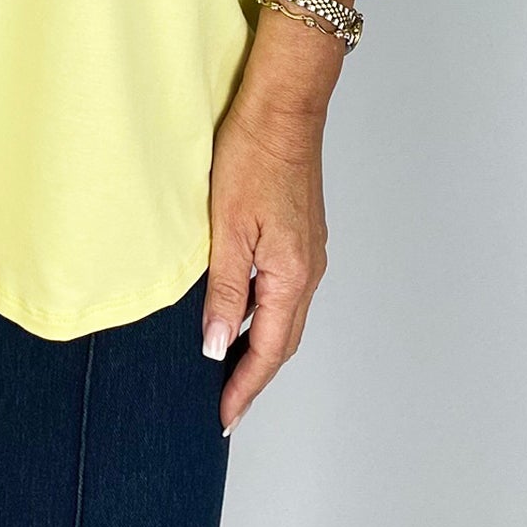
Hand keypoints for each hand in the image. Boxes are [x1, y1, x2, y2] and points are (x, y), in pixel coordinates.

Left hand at [201, 90, 328, 433]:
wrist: (283, 107)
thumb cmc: (253, 156)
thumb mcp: (227, 228)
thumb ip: (224, 291)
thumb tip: (218, 347)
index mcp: (291, 275)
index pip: (269, 351)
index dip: (245, 388)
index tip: (223, 418)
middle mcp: (309, 271)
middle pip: (283, 341)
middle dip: (254, 376)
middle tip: (224, 404)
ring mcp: (309, 252)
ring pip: (285, 315)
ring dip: (260, 345)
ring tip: (227, 366)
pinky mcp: (302, 234)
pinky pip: (284, 289)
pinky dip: (264, 312)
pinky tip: (240, 309)